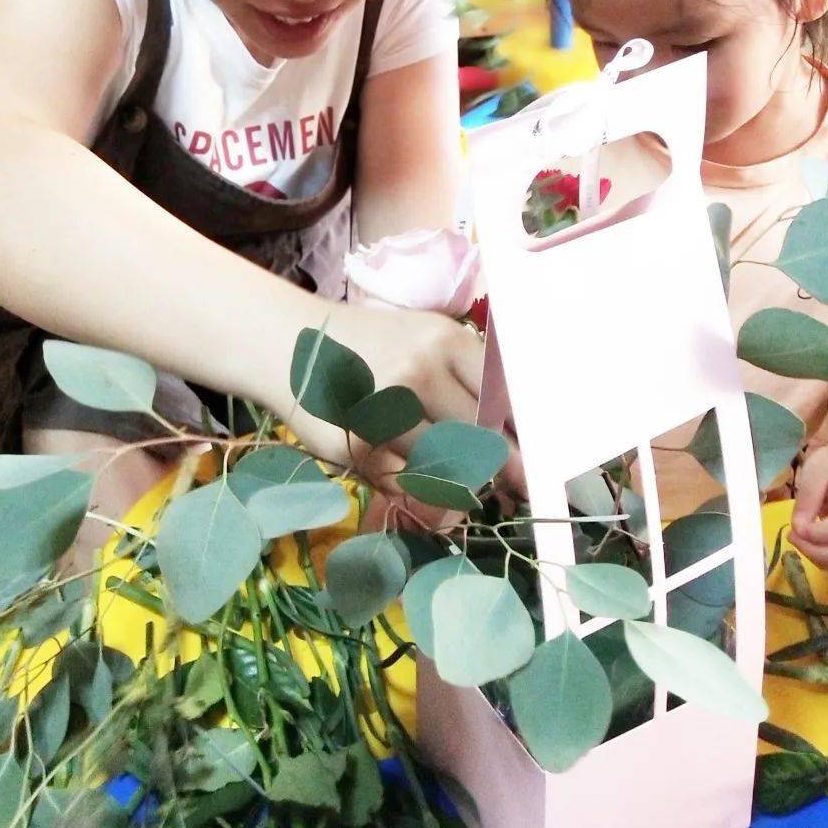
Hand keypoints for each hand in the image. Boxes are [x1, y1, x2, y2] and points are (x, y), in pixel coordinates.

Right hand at [285, 303, 523, 528]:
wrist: (288, 343)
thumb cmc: (369, 345)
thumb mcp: (424, 340)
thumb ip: (469, 380)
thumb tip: (518, 440)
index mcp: (446, 340)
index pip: (505, 399)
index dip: (525, 436)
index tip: (539, 462)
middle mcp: (419, 371)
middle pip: (481, 437)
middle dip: (497, 466)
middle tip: (509, 484)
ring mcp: (386, 410)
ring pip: (447, 466)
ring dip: (456, 480)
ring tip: (451, 476)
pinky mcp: (358, 445)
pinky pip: (408, 483)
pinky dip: (416, 487)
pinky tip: (407, 471)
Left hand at [790, 442, 827, 569]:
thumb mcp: (816, 471)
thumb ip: (807, 500)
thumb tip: (799, 529)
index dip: (815, 534)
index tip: (794, 527)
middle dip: (813, 551)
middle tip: (792, 535)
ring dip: (815, 556)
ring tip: (798, 536)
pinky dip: (820, 556)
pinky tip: (807, 541)